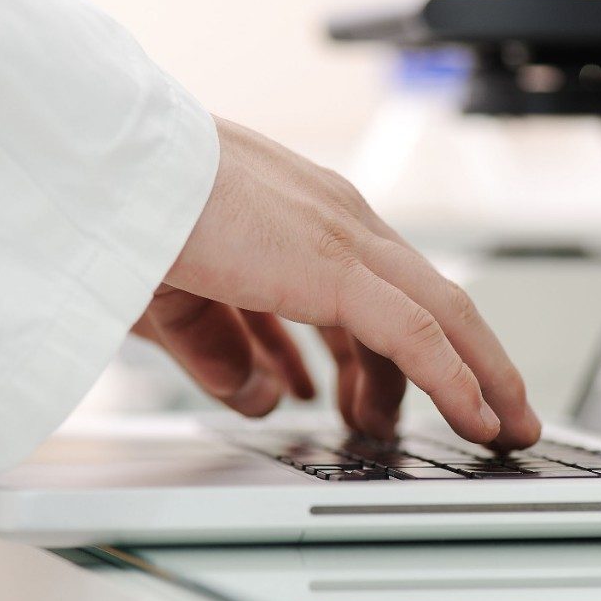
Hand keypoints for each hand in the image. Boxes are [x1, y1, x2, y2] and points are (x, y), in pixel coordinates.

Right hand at [140, 116, 540, 448]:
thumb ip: (225, 352)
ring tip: (494, 429)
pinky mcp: (338, 265)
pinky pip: (418, 333)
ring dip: (479, 378)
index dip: (409, 349)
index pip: (383, 292)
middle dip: (472, 365)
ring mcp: (345, 240)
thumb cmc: (134, 214)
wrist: (107, 171)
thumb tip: (267, 398)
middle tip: (492, 417)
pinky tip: (475, 418)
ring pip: (444, 316)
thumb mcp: (186, 303)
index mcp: (308, 225)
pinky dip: (455, 380)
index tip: (410, 397)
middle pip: (433, 303)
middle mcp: (340, 226)